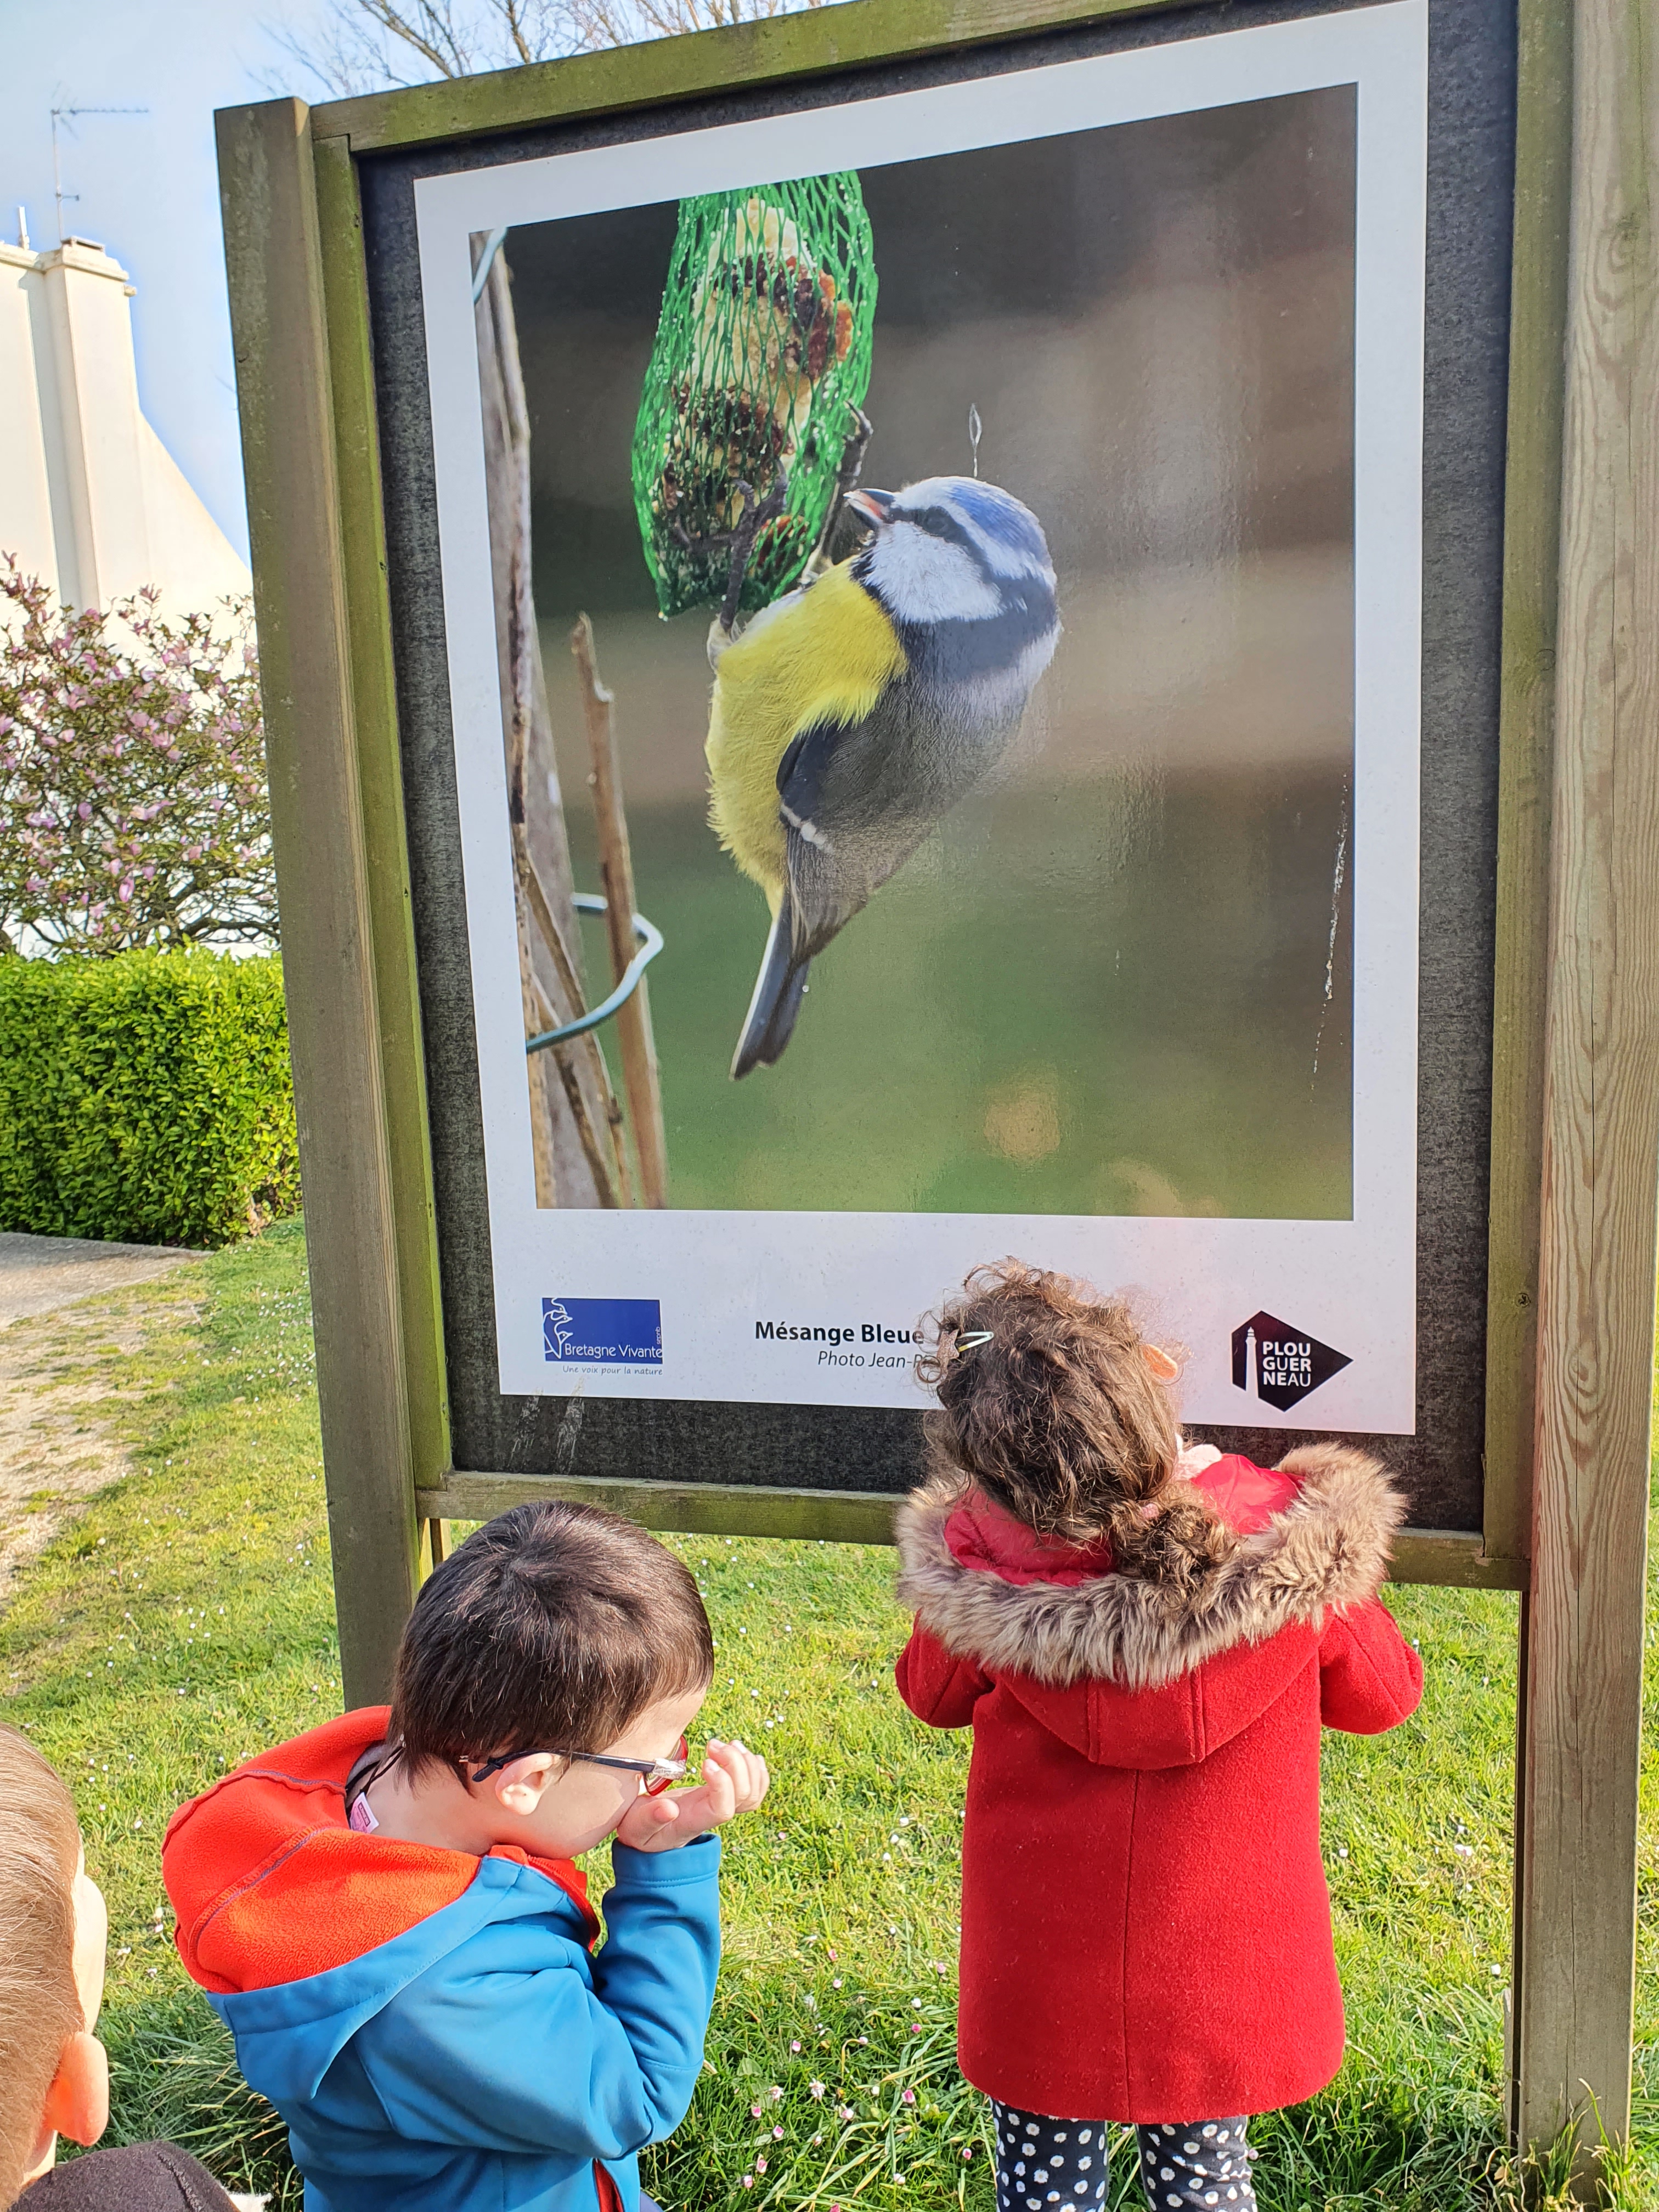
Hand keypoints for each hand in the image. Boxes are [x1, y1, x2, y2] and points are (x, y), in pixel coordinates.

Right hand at [614, 1739, 769, 1853]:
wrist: (649, 1832)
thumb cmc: (641, 1827)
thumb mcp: (635, 1825)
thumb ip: (650, 1818)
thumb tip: (670, 1809)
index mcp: (693, 1821)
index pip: (723, 1809)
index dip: (723, 1785)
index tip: (705, 1762)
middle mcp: (712, 1814)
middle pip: (744, 1796)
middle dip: (735, 1764)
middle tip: (712, 1744)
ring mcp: (722, 1804)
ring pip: (754, 1792)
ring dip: (747, 1763)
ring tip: (728, 1744)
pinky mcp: (724, 1795)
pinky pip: (755, 1788)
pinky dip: (756, 1768)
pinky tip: (744, 1753)